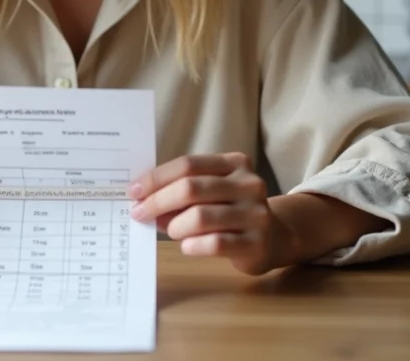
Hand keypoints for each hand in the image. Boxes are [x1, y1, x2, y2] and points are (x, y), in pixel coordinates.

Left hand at [127, 152, 290, 275]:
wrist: (275, 237)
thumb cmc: (231, 210)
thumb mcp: (212, 192)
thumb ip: (182, 191)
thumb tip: (142, 200)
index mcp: (235, 163)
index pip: (187, 165)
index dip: (156, 178)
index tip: (134, 190)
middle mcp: (248, 184)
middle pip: (191, 188)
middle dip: (157, 201)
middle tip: (139, 213)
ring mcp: (255, 214)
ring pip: (199, 217)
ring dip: (174, 226)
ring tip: (170, 231)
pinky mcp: (256, 243)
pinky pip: (214, 243)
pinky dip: (192, 245)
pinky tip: (186, 246)